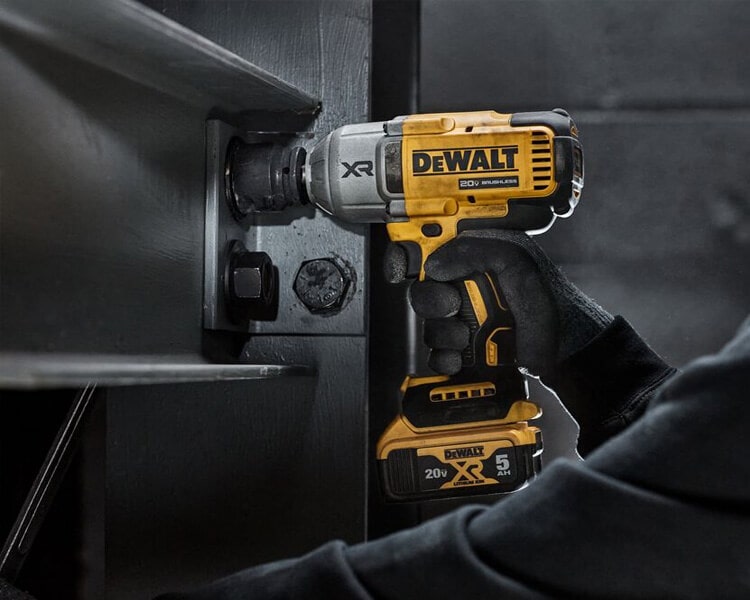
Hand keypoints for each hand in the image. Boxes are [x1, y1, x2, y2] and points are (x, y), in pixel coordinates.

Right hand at [386, 230, 612, 378]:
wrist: (564, 348)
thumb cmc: (549, 300)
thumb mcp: (518, 264)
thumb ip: (477, 254)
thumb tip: (435, 265)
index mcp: (474, 259)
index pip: (430, 251)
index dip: (409, 256)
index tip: (406, 269)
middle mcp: (464, 288)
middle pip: (422, 291)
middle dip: (432, 301)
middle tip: (452, 306)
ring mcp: (462, 319)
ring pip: (428, 325)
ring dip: (444, 333)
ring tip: (467, 336)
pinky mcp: (464, 349)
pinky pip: (437, 354)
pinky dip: (445, 357)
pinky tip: (461, 357)